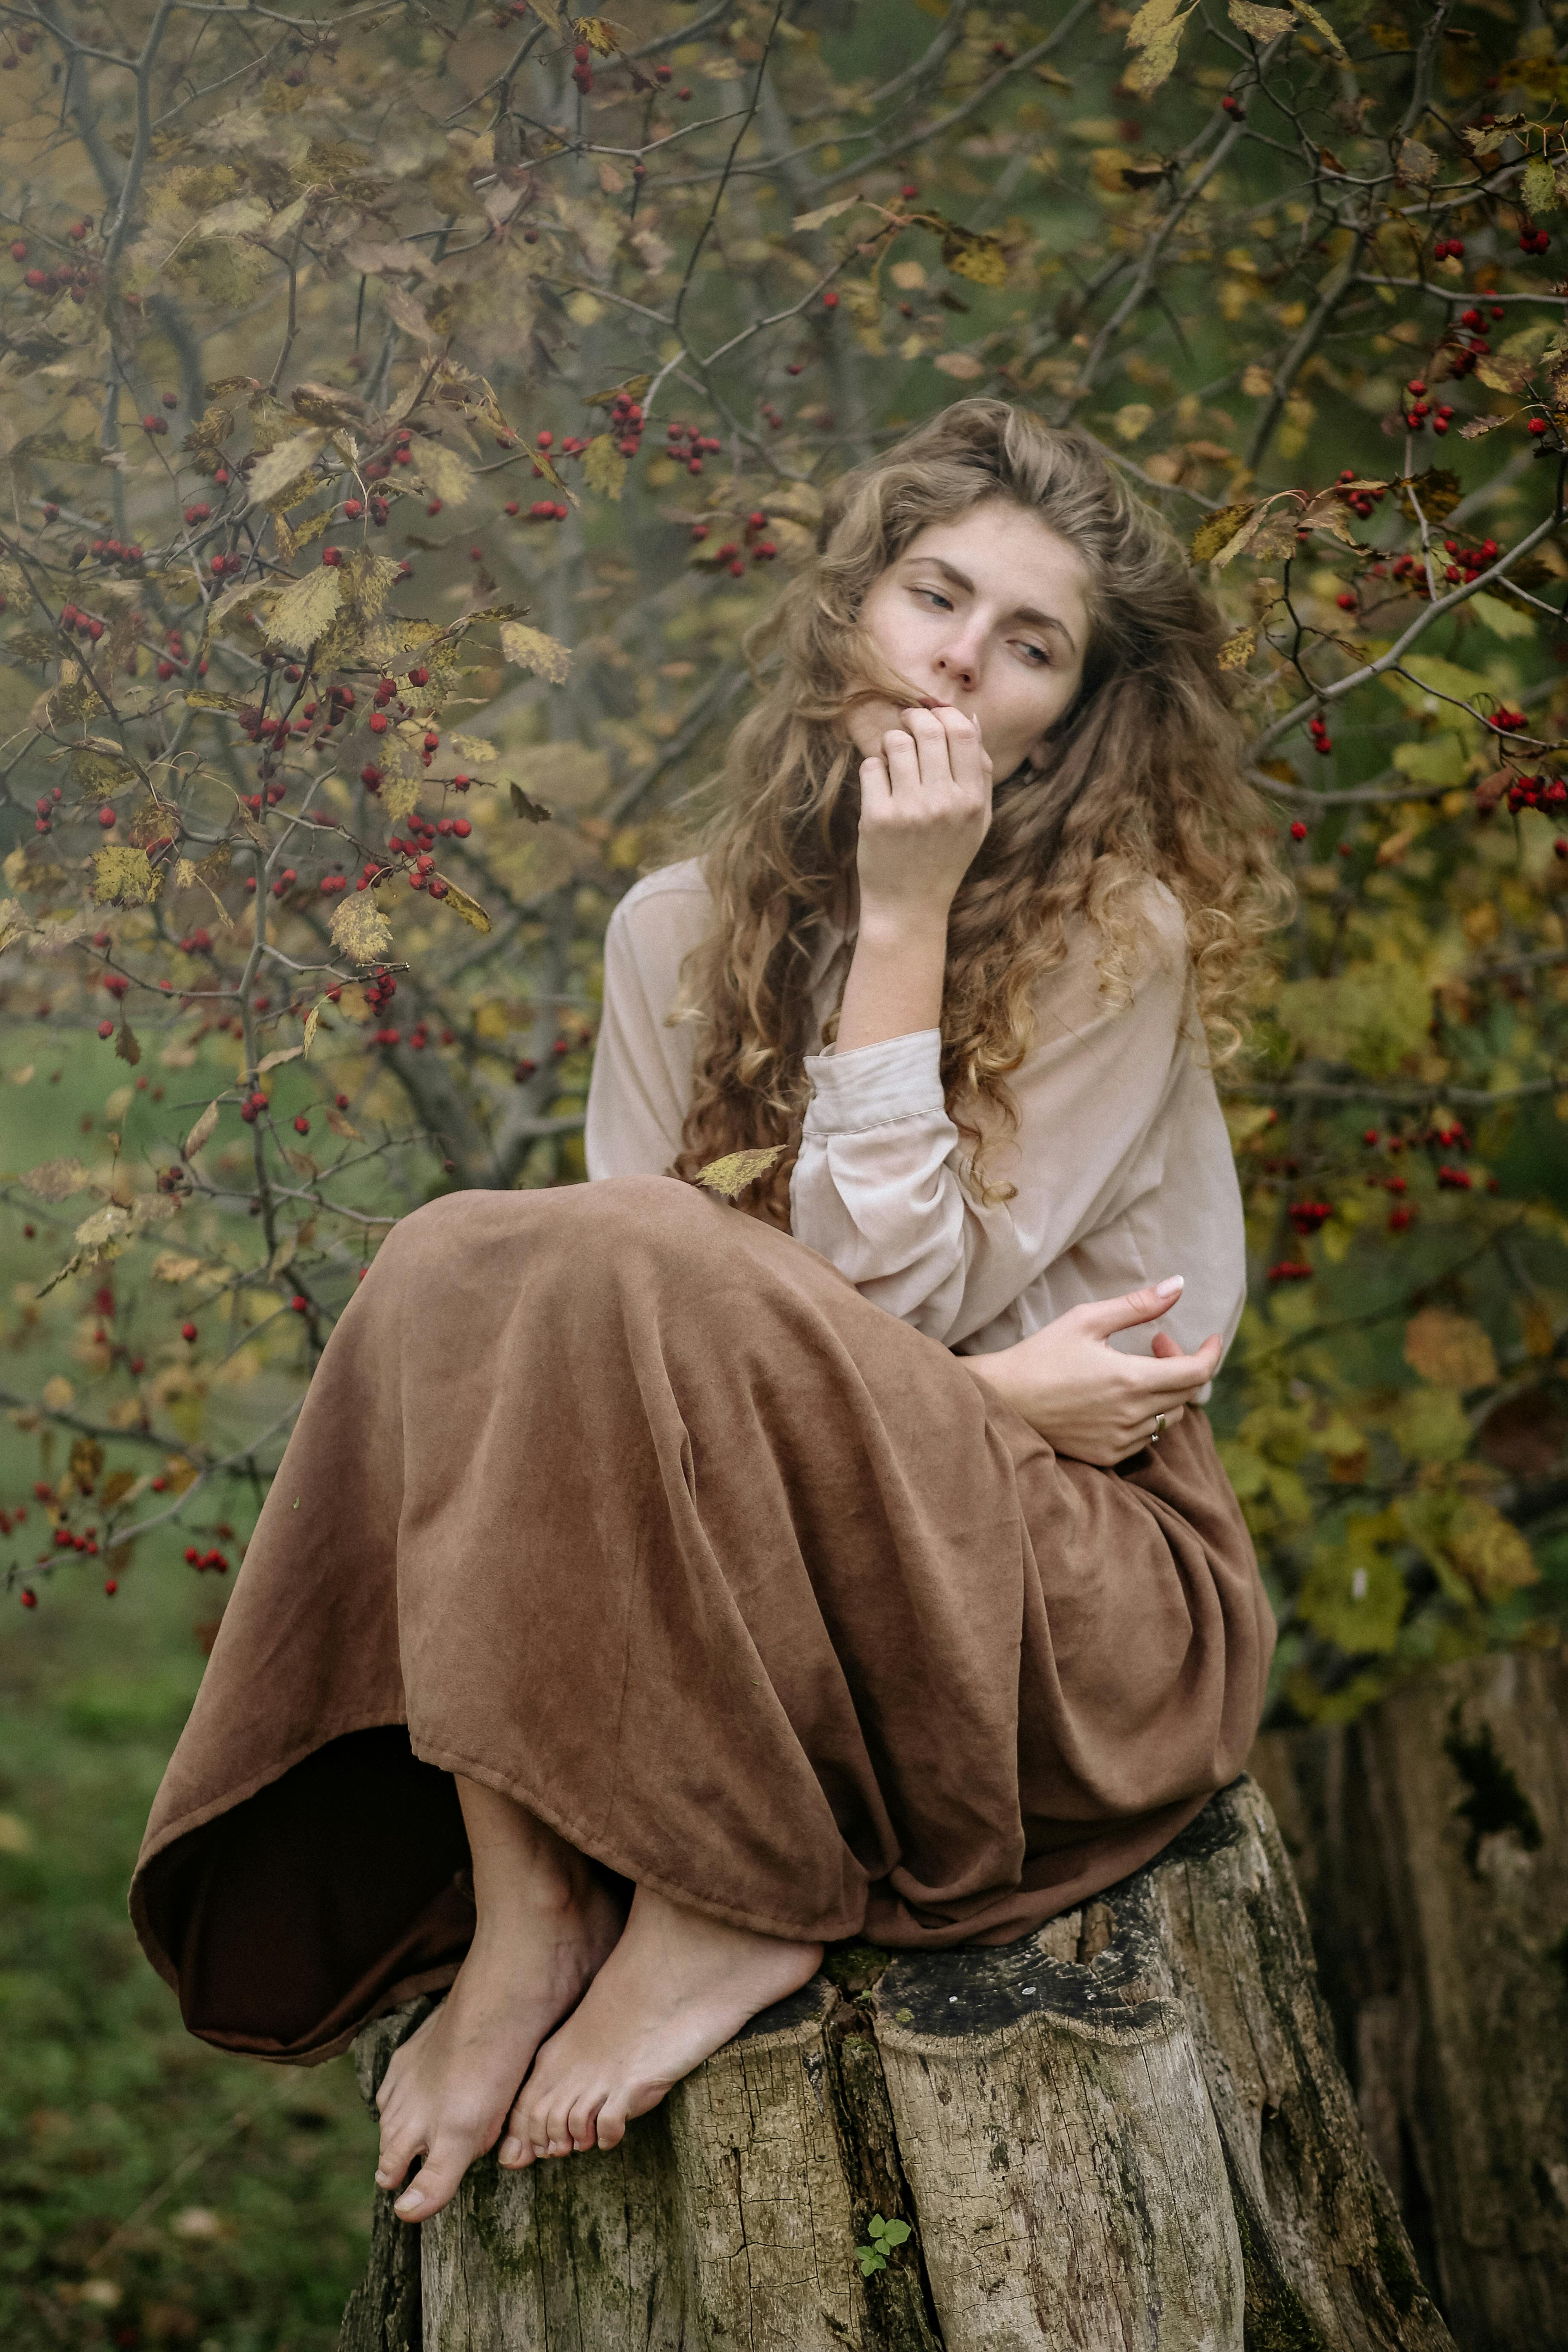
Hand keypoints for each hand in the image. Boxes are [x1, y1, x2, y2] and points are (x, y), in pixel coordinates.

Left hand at [855, 703, 992, 925]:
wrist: (910, 905)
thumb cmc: (945, 857)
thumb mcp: (977, 819)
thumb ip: (979, 771)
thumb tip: (969, 718)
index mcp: (972, 800)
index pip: (963, 732)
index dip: (945, 713)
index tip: (932, 713)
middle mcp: (944, 803)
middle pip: (929, 730)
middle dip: (914, 718)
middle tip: (906, 723)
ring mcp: (909, 810)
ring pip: (896, 743)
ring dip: (891, 741)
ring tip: (892, 756)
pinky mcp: (877, 818)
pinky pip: (871, 767)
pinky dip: (874, 768)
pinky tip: (880, 785)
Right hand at [957, 1279, 1222, 1468]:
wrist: (1003, 1399)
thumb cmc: (1042, 1353)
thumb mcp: (1087, 1319)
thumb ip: (1138, 1305)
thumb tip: (1179, 1285)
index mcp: (1132, 1380)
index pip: (1196, 1373)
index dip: (1211, 1353)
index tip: (1212, 1339)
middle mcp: (1132, 1416)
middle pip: (1186, 1395)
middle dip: (1181, 1364)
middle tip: (1155, 1342)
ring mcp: (1120, 1441)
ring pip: (1167, 1417)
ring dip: (1164, 1391)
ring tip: (1134, 1368)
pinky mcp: (1107, 1455)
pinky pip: (1145, 1437)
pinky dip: (1144, 1415)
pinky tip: (1118, 1397)